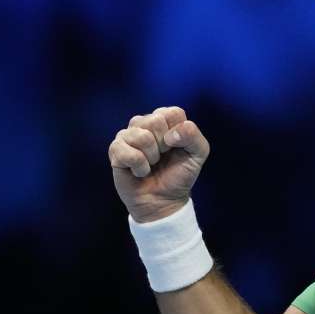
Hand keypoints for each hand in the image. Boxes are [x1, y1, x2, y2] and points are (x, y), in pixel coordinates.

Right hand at [108, 106, 209, 222]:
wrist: (164, 200)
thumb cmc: (179, 175)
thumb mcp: (198, 155)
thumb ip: (193, 136)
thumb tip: (170, 134)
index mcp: (166, 120)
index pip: (173, 113)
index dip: (179, 134)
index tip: (177, 147)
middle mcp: (145, 123)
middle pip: (155, 121)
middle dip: (164, 145)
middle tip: (163, 157)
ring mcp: (128, 135)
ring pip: (141, 136)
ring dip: (151, 157)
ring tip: (152, 164)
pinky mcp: (115, 150)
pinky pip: (128, 153)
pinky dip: (139, 167)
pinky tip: (140, 171)